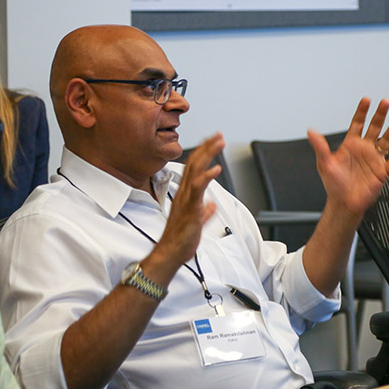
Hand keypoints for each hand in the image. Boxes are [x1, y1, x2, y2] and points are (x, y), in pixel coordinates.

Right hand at [150, 133, 223, 267]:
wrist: (170, 253)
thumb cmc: (180, 239)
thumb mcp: (196, 222)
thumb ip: (204, 212)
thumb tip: (211, 206)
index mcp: (185, 195)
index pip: (194, 167)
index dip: (203, 153)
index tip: (212, 141)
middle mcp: (184, 193)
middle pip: (195, 163)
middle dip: (207, 147)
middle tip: (218, 135)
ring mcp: (186, 199)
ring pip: (195, 170)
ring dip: (208, 154)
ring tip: (218, 143)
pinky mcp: (189, 208)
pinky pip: (197, 189)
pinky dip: (206, 177)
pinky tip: (216, 169)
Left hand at [308, 98, 388, 216]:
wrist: (344, 203)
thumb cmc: (334, 184)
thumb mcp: (324, 164)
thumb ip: (320, 147)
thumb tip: (311, 132)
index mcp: (351, 145)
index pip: (357, 123)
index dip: (362, 112)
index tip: (366, 100)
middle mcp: (364, 150)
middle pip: (374, 127)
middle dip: (380, 115)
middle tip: (385, 102)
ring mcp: (374, 159)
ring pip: (386, 140)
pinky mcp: (382, 172)